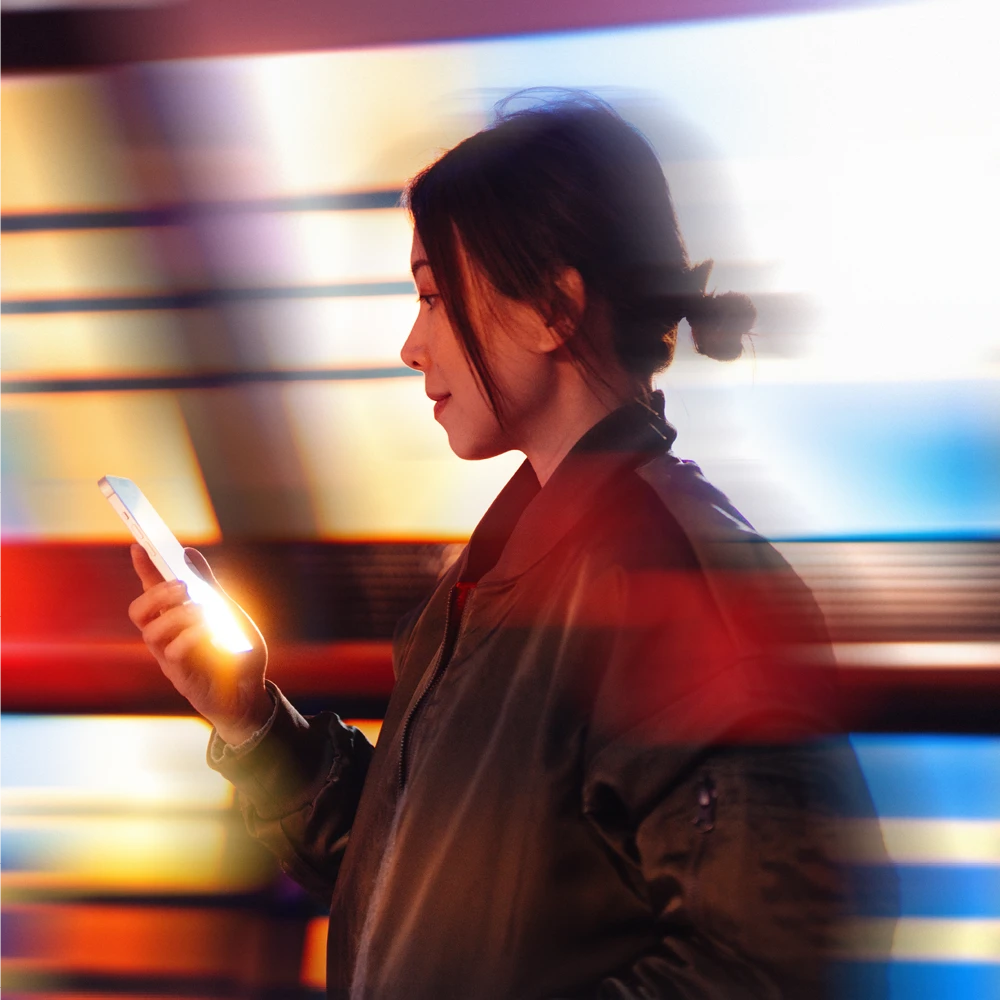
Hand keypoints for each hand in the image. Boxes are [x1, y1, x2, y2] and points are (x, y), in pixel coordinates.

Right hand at [128, 544, 272, 744]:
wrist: (249, 692)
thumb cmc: (236, 651)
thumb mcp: (228, 611)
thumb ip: (207, 585)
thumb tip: (188, 553)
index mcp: (175, 617)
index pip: (151, 589)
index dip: (143, 568)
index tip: (139, 545)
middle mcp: (166, 636)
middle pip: (138, 611)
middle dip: (156, 593)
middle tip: (182, 586)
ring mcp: (169, 657)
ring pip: (150, 631)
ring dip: (176, 614)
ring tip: (202, 610)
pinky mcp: (180, 676)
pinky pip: (172, 652)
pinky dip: (190, 635)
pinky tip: (209, 633)